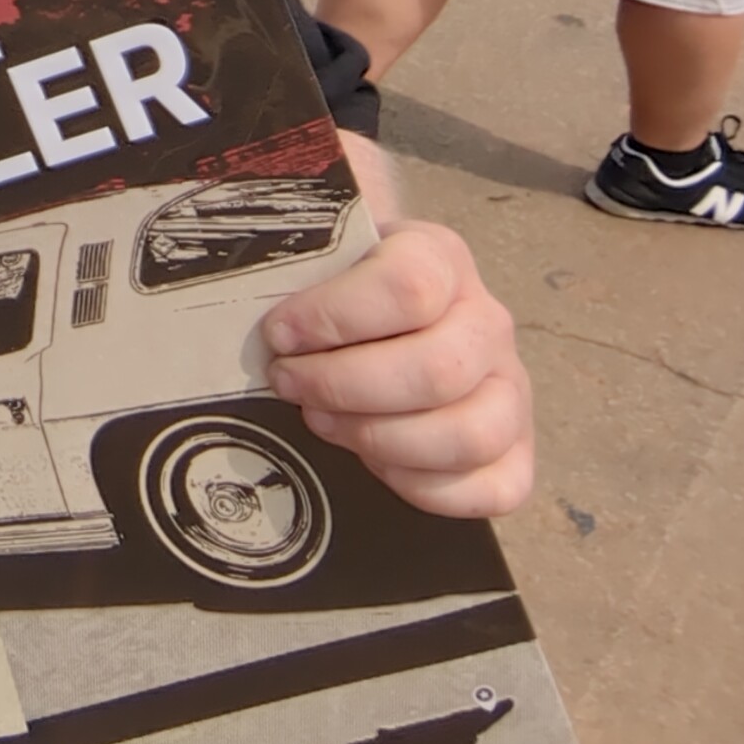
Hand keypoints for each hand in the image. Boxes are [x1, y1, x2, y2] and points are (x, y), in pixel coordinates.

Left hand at [263, 217, 530, 519]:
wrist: (381, 308)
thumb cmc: (336, 285)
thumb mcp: (317, 253)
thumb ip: (290, 260)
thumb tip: (229, 281)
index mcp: (440, 258)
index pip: (408, 287)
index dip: (334, 317)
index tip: (279, 333)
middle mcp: (487, 323)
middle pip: (435, 369)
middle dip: (344, 386)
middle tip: (289, 384)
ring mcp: (509, 390)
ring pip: (467, 434)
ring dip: (379, 437)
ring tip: (322, 421)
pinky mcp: (514, 451)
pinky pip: (492, 490)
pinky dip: (424, 487)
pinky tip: (372, 461)